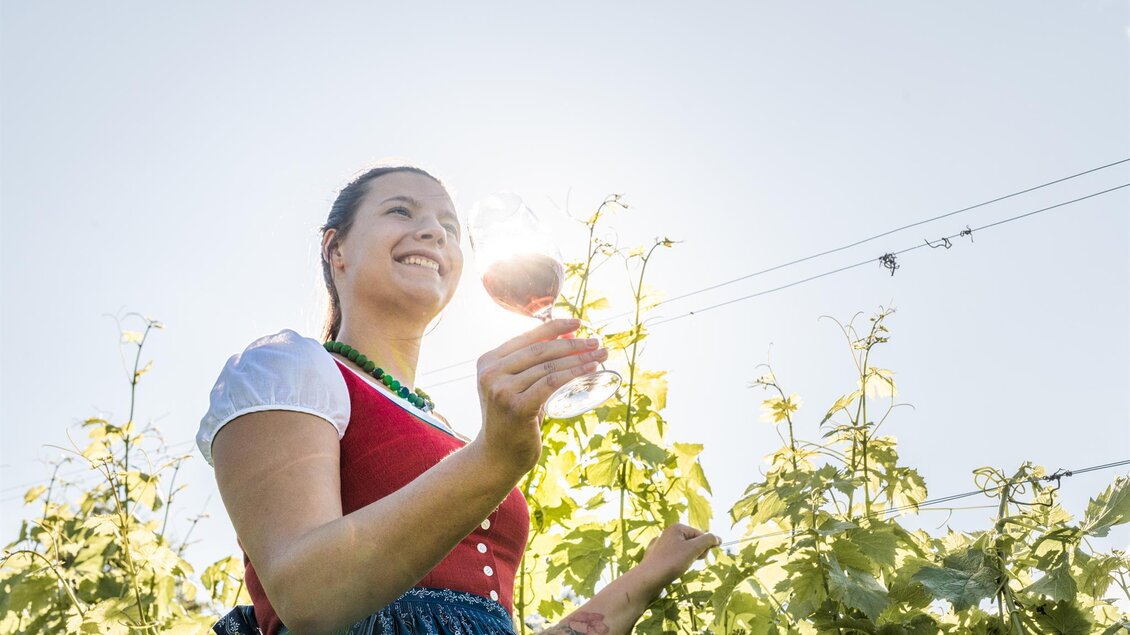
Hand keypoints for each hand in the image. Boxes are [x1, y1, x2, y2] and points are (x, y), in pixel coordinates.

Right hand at [474, 318, 607, 476]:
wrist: (497, 457)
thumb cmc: (513, 421)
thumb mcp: (516, 387)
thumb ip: (533, 366)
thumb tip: (569, 338)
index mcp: (488, 361)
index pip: (527, 337)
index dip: (555, 327)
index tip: (579, 323)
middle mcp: (491, 372)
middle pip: (541, 350)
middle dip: (573, 344)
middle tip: (596, 342)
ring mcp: (501, 389)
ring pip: (549, 367)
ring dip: (579, 359)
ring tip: (600, 356)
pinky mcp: (516, 406)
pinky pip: (552, 383)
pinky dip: (574, 374)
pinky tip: (590, 371)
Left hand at [633, 523, 720, 590]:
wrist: (647, 579)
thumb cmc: (671, 562)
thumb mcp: (693, 549)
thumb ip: (707, 541)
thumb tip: (718, 538)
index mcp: (676, 527)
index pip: (700, 534)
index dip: (704, 547)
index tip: (700, 557)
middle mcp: (667, 533)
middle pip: (692, 542)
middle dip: (695, 553)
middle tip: (687, 562)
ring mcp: (660, 545)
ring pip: (683, 551)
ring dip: (687, 560)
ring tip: (678, 567)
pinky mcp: (656, 557)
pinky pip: (673, 559)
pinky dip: (676, 565)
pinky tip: (670, 569)